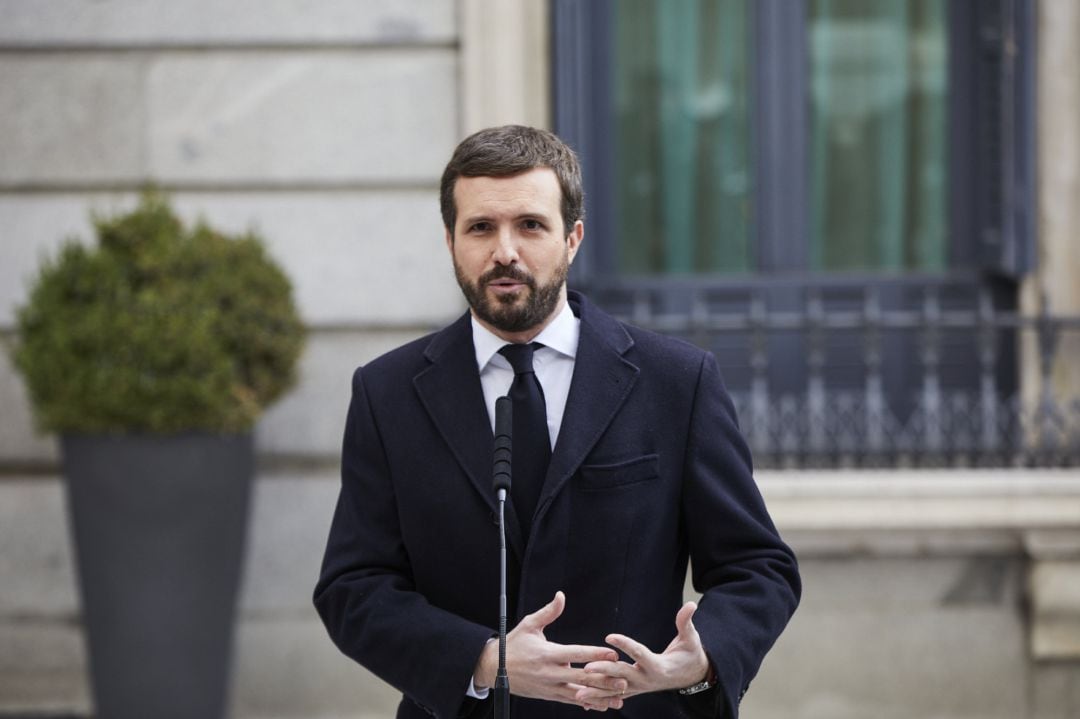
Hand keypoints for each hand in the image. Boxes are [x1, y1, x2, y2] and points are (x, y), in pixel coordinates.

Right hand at [473, 591, 628, 710]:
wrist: (493, 669)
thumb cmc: (513, 644)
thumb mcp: (529, 625)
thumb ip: (548, 612)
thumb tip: (561, 596)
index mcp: (548, 653)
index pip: (576, 654)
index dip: (596, 654)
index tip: (613, 654)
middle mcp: (550, 672)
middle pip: (582, 678)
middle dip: (605, 680)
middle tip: (625, 680)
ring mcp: (550, 687)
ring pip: (580, 694)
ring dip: (601, 696)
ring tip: (620, 699)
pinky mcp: (548, 695)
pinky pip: (571, 701)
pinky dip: (587, 703)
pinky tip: (602, 705)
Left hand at [576, 601, 710, 705]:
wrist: (691, 676)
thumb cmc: (690, 654)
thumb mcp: (691, 638)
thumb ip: (686, 622)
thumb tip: (692, 604)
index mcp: (658, 666)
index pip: (639, 653)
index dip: (625, 644)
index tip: (609, 635)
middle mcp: (647, 680)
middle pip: (622, 674)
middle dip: (603, 672)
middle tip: (586, 669)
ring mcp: (639, 688)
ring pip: (614, 690)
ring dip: (596, 691)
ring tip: (578, 693)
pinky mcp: (633, 691)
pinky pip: (614, 696)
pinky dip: (599, 699)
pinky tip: (582, 700)